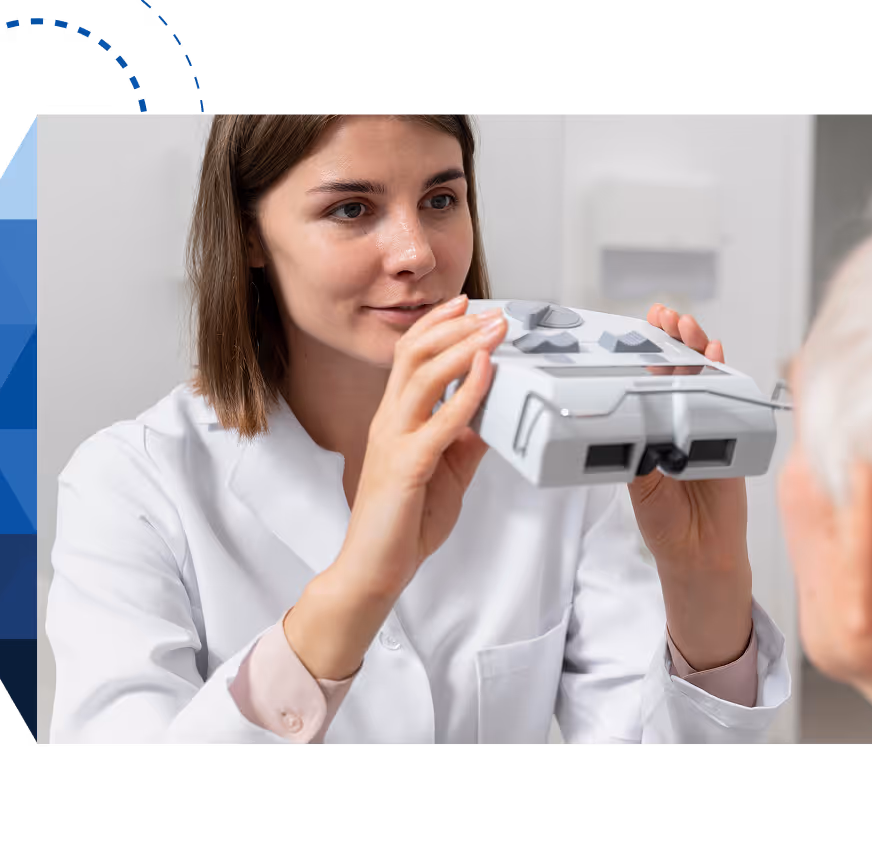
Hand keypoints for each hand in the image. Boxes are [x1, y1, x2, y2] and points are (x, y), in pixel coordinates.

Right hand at [287, 295, 506, 678]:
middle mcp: (389, 421)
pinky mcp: (407, 465)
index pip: (409, 356)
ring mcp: (395, 440)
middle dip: (455, 327)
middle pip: (414, 354)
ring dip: (464, 347)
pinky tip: (487, 372)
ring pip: (423, 376)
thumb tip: (493, 413)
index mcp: (395, 419)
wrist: (377, 568)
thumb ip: (466, 439)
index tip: (465, 304)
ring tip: (494, 330)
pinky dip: (468, 392)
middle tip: (491, 311)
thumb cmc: (405, 522)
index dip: (436, 325)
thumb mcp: (448, 469)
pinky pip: (440, 420)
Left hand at [628, 304, 752, 670]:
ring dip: (698, 349)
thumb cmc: (667, 526)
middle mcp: (677, 423)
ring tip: (688, 328)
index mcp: (649, 431)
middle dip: (672, 339)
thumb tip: (633, 421)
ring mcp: (706, 428)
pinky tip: (717, 355)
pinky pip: (730, 401)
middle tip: (665, 318)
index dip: (643, 354)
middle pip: (676, 371)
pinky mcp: (732, 437)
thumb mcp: (641, 488)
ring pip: (704, 379)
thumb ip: (639, 455)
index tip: (638, 329)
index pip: (645, 382)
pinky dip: (725, 376)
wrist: (702, 557)